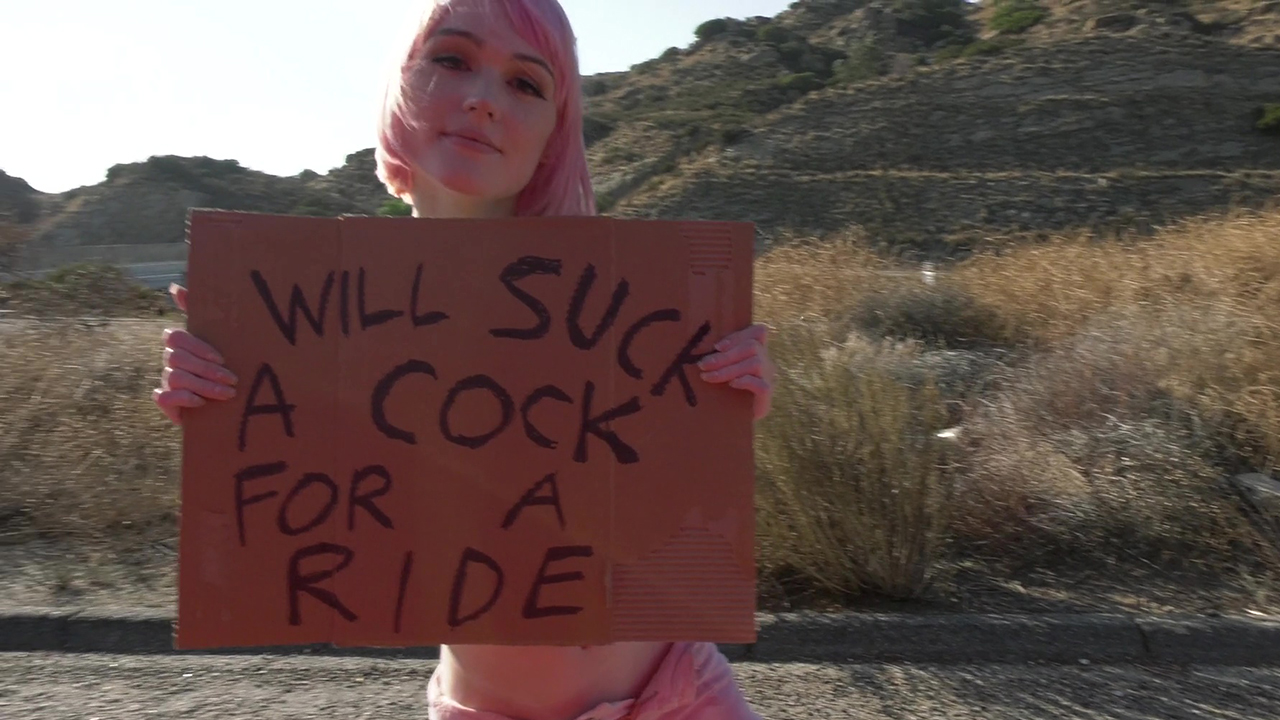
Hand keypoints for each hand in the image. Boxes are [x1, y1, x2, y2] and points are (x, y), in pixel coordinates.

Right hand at [152, 284, 237, 424]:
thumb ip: (202, 311)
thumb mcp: (221, 337)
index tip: (221, 359)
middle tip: (233, 380)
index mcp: (181, 342)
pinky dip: (182, 399)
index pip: (176, 337)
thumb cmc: (225, 363)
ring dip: (203, 386)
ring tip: (228, 393)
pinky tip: (201, 403)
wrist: (229, 399)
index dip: (197, 347)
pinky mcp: (166, 401)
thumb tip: (174, 288)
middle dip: (207, 370)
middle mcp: (170, 359)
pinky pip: (163, 397)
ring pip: (176, 378)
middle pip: (178, 359)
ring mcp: (166, 379)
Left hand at [697, 323, 776, 420]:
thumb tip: (701, 352)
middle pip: (752, 347)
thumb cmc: (728, 390)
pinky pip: (760, 384)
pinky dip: (744, 382)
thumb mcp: (724, 369)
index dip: (739, 336)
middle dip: (724, 356)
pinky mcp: (767, 394)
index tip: (716, 346)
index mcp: (758, 351)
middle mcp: (766, 361)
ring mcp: (769, 377)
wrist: (738, 417)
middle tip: (703, 365)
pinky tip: (732, 385)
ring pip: (755, 363)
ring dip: (728, 369)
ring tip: (709, 377)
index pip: (759, 332)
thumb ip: (721, 357)